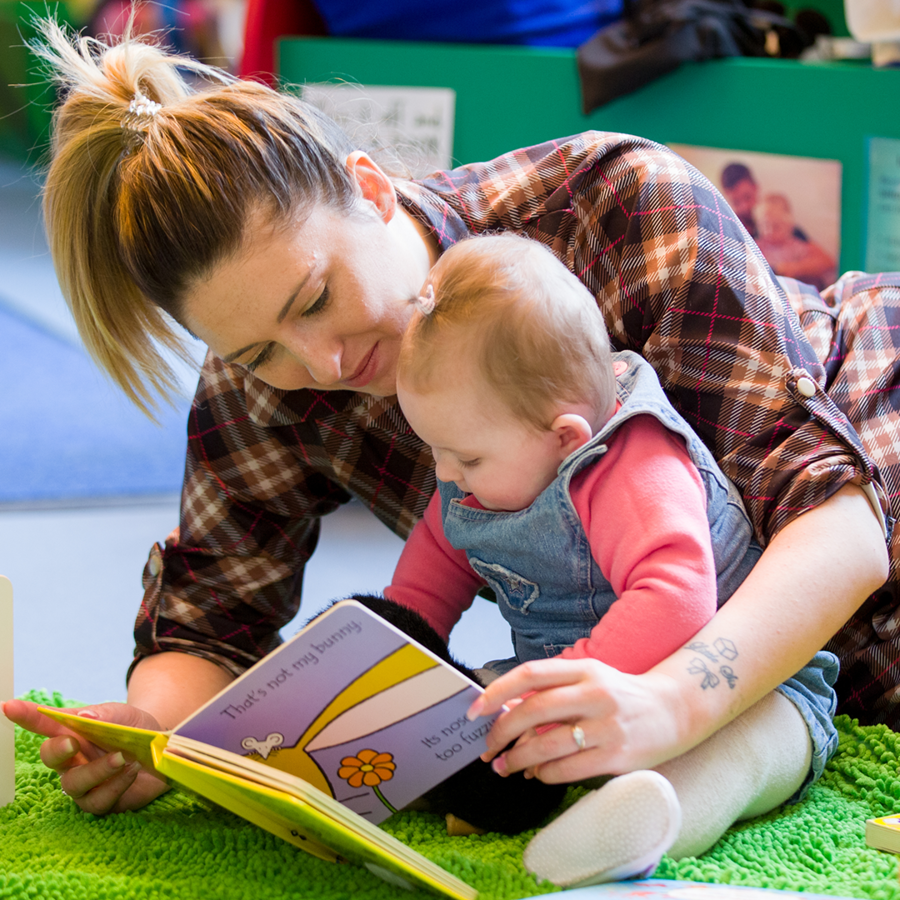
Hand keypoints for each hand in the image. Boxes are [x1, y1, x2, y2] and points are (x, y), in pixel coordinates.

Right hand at [2, 698, 169, 813]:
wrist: (163, 751)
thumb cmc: (135, 730)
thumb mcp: (125, 715)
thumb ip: (104, 714)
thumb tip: (84, 716)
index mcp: (73, 733)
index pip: (45, 725)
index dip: (26, 716)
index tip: (8, 706)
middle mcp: (73, 760)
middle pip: (50, 758)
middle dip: (57, 750)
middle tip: (74, 742)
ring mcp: (85, 784)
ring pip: (74, 784)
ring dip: (97, 770)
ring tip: (122, 757)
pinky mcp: (102, 801)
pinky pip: (98, 801)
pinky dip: (116, 785)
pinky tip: (132, 771)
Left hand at [466, 657, 682, 783]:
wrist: (675, 710)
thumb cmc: (619, 695)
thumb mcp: (588, 678)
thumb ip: (551, 690)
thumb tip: (505, 709)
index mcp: (584, 668)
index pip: (530, 674)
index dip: (497, 691)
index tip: (474, 710)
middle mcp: (594, 693)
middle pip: (533, 711)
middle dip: (501, 733)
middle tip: (487, 748)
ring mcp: (606, 726)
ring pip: (546, 745)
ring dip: (517, 760)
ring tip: (504, 766)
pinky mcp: (616, 756)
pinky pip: (566, 770)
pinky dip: (543, 774)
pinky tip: (536, 774)